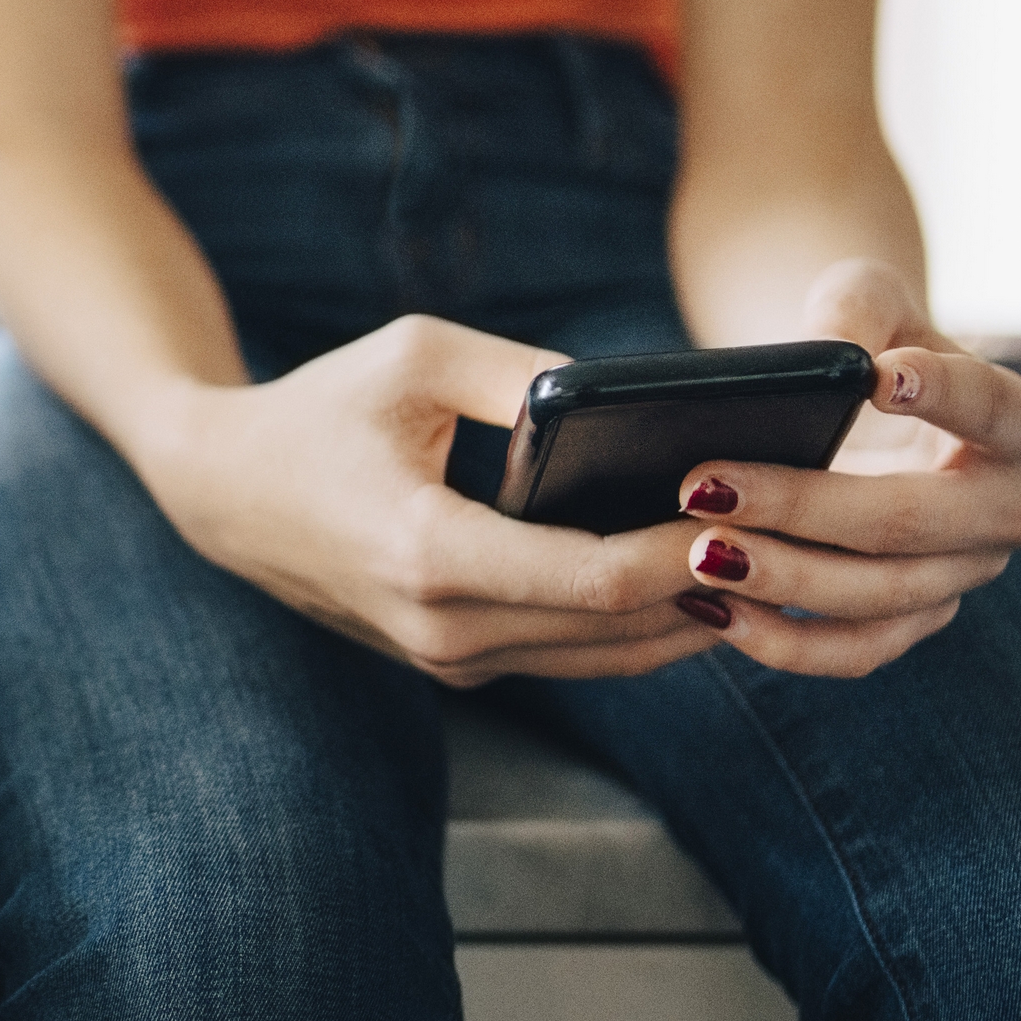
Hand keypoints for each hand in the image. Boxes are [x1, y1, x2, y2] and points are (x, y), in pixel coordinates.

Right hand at [144, 316, 729, 687]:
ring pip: (606, 657)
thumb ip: (527, 374)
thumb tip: (636, 398)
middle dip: (713, 583)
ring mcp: (446, 659)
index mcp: (429, 552)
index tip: (760, 505)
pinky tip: (692, 578)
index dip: (688, 549)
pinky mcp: (451, 664)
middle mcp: (441, 627)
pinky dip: (636, 624)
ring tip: (767, 556)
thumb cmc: (320, 408)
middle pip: (620, 628)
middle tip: (798, 534)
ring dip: (688, 615)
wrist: (223, 492)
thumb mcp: (418, 356)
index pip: (598, 577)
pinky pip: (571, 655)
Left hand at [667, 259, 1020, 677]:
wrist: (852, 409)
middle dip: (809, 509)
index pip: (999, 411)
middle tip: (706, 486)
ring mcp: (960, 576)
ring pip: (879, 595)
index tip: (880, 378)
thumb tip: (835, 351)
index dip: (947, 396)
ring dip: (783, 580)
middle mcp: (1006, 511)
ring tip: (695, 552)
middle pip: (916, 521)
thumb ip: (857, 307)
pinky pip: (854, 652)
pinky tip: (705, 608)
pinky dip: (780, 642)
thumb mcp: (864, 302)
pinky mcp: (909, 622)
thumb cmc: (866, 343)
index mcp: (1019, 426)